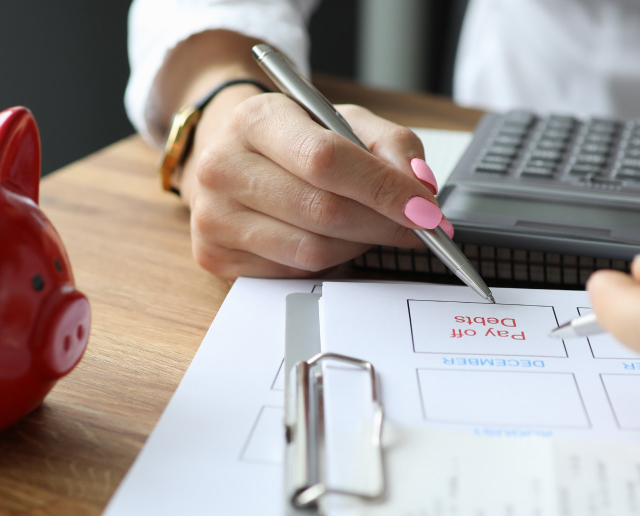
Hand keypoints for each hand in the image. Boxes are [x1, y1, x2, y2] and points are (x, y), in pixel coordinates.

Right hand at [177, 88, 447, 277]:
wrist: (229, 155)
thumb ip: (390, 143)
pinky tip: (335, 240)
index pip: (326, 160)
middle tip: (418, 227)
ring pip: (312, 250)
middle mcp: (222, 167)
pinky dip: (329, 260)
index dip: (383, 188)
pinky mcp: (215, 256)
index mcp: (255, 120)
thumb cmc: (291, 139)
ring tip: (373, 227)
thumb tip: (419, 186)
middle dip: (384, 224)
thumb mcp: (341, 120)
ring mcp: (214, 217)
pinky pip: (294, 272)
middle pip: (323, 211)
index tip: (425, 208)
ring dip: (359, 244)